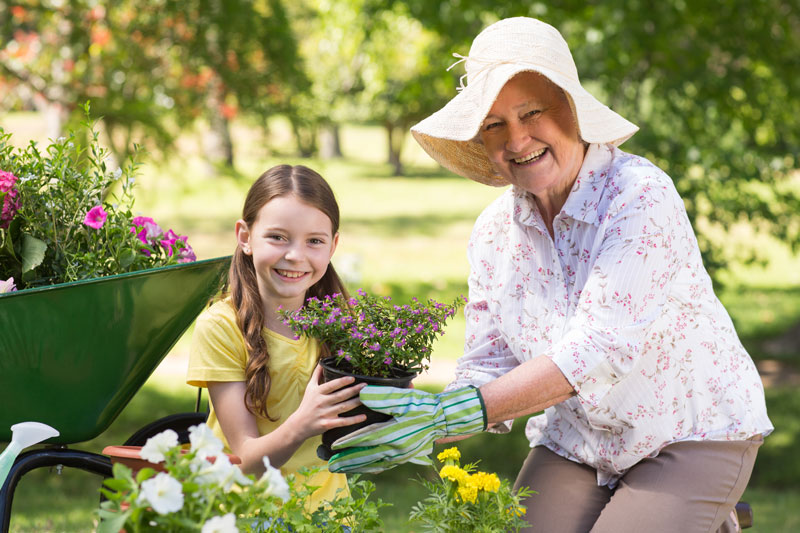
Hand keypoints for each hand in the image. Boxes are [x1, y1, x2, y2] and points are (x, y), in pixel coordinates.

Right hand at [287, 365, 366, 441]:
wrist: (299, 424)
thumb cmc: (306, 404)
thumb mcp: (310, 388)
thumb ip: (316, 375)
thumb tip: (321, 361)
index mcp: (318, 392)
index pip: (331, 385)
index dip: (342, 381)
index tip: (352, 378)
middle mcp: (321, 402)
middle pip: (340, 395)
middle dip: (354, 390)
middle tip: (365, 386)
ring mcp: (325, 414)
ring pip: (343, 407)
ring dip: (356, 402)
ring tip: (366, 398)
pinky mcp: (328, 424)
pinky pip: (343, 422)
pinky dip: (353, 420)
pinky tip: (363, 417)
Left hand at [327, 385, 485, 473]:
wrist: (442, 419)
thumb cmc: (422, 406)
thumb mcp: (403, 398)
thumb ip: (382, 397)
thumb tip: (362, 395)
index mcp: (393, 433)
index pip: (365, 439)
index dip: (348, 442)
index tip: (333, 446)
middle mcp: (395, 448)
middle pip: (366, 457)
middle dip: (347, 461)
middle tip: (330, 465)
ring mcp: (400, 455)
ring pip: (373, 463)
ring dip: (356, 466)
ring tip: (341, 468)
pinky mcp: (404, 457)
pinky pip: (383, 465)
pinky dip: (370, 467)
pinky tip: (362, 467)